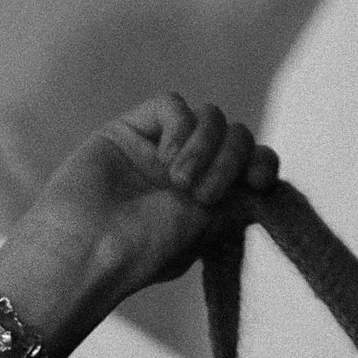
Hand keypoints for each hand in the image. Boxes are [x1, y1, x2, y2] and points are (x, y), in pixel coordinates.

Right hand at [0, 96, 277, 357]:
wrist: (91, 248)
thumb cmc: (144, 251)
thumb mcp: (208, 228)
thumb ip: (239, 200)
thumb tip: (266, 180)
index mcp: (209, 201)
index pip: (253, 164)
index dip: (263, 164)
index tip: (257, 182)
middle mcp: (188, 172)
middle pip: (238, 136)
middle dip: (232, 160)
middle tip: (203, 195)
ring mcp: (159, 149)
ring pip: (212, 117)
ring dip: (206, 147)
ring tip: (179, 181)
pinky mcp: (131, 130)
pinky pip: (173, 105)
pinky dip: (181, 128)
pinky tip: (166, 159)